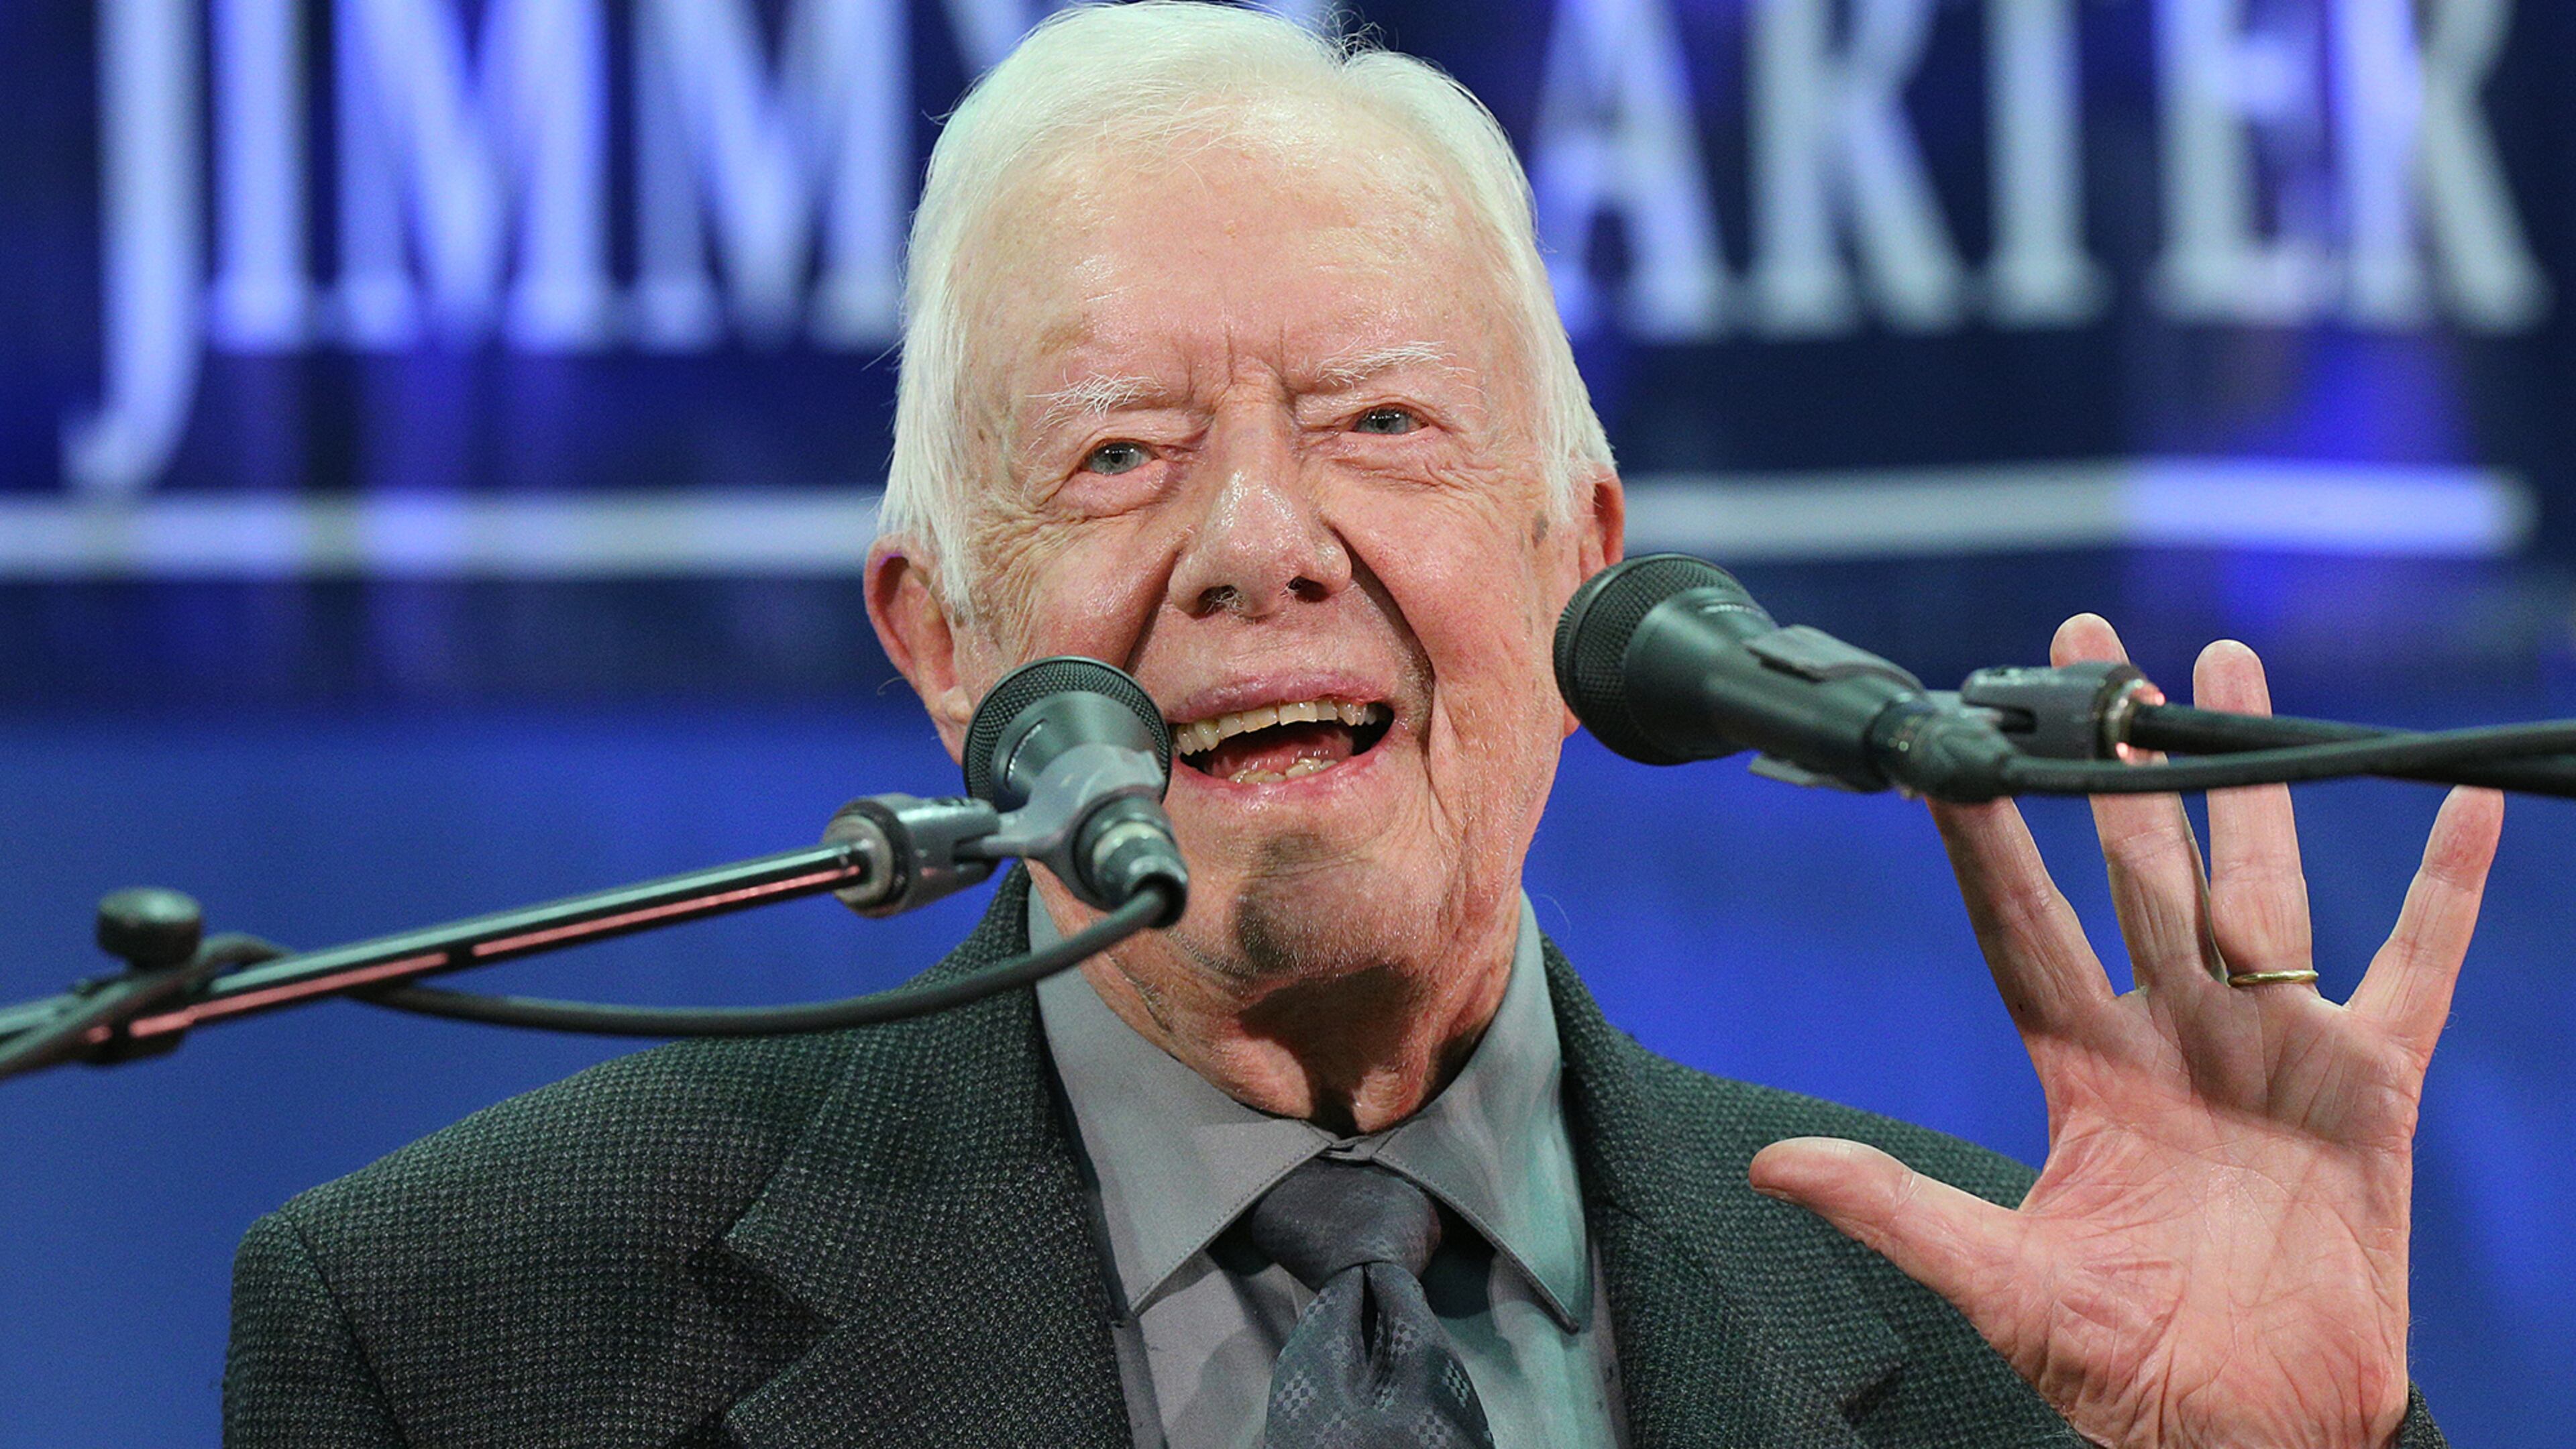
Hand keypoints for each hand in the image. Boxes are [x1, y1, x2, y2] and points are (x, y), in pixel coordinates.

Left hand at [1747, 617, 2502, 1448]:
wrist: (2243, 1433)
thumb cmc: (2122, 1369)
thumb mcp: (2000, 1282)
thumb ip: (1897, 1209)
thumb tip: (1774, 1167)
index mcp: (2083, 1072)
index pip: (2021, 925)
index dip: (1988, 837)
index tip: (1951, 749)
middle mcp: (2172, 1035)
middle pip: (2135, 867)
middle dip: (2110, 760)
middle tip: (2086, 652)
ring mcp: (2272, 1049)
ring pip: (2256, 882)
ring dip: (2244, 776)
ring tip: (2219, 668)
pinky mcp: (2368, 1086)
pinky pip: (2415, 969)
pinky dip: (2442, 889)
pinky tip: (2456, 805)